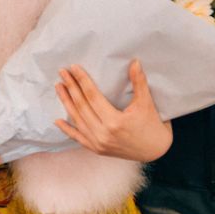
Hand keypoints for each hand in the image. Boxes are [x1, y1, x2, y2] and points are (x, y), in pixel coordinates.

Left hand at [54, 59, 172, 161]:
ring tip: (59, 87)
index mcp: (114, 121)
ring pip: (77, 120)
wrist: (157, 151)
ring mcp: (98, 143)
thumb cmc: (152, 125)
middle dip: (71, 87)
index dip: (82, 80)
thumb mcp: (146, 103)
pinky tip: (57, 121)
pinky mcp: (97, 150)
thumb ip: (139, 82)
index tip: (73, 68)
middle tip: (62, 72)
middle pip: (82, 106)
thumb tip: (134, 62)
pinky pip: (78, 138)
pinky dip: (67, 130)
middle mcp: (103, 134)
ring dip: (66, 103)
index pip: (92, 96)